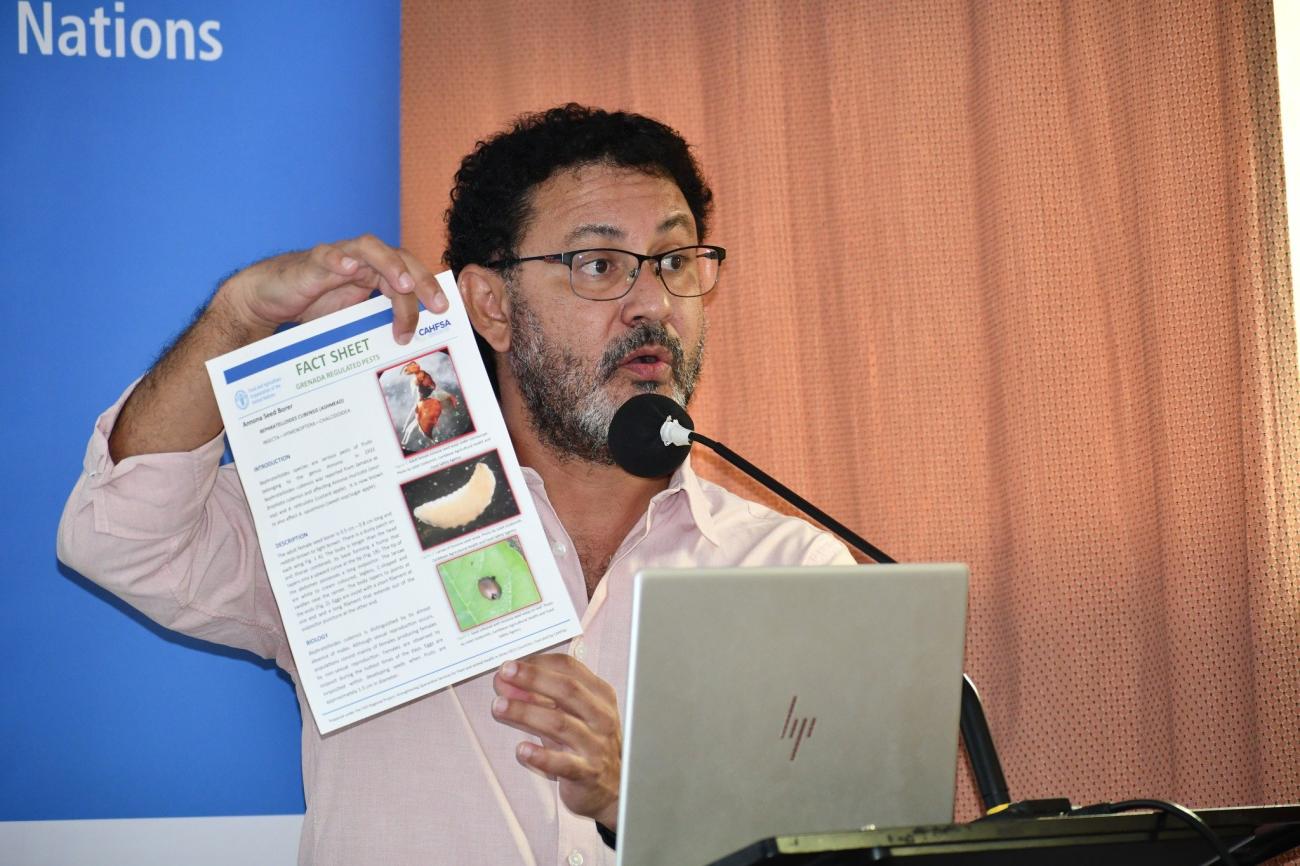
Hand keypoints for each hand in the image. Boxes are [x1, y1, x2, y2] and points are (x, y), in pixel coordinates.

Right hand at [217, 234, 447, 343]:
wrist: (269, 298)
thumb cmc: (312, 307)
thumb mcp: (354, 321)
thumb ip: (379, 325)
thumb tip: (409, 349)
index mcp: (376, 274)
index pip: (410, 275)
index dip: (428, 290)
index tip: (443, 313)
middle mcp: (362, 261)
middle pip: (400, 259)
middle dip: (420, 280)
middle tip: (435, 305)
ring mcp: (339, 257)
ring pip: (371, 249)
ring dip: (390, 264)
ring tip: (402, 283)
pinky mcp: (313, 262)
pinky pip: (328, 256)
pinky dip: (340, 259)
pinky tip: (349, 267)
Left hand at [492, 654, 621, 829]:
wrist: (614, 788)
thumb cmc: (588, 744)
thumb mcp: (570, 715)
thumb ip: (539, 698)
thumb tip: (506, 682)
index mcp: (600, 695)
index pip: (570, 668)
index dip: (539, 663)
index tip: (514, 663)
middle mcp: (601, 717)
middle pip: (567, 690)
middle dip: (533, 678)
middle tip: (505, 673)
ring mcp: (596, 745)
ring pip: (560, 723)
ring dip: (526, 712)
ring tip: (499, 706)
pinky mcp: (587, 773)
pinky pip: (563, 763)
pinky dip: (541, 755)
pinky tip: (522, 749)